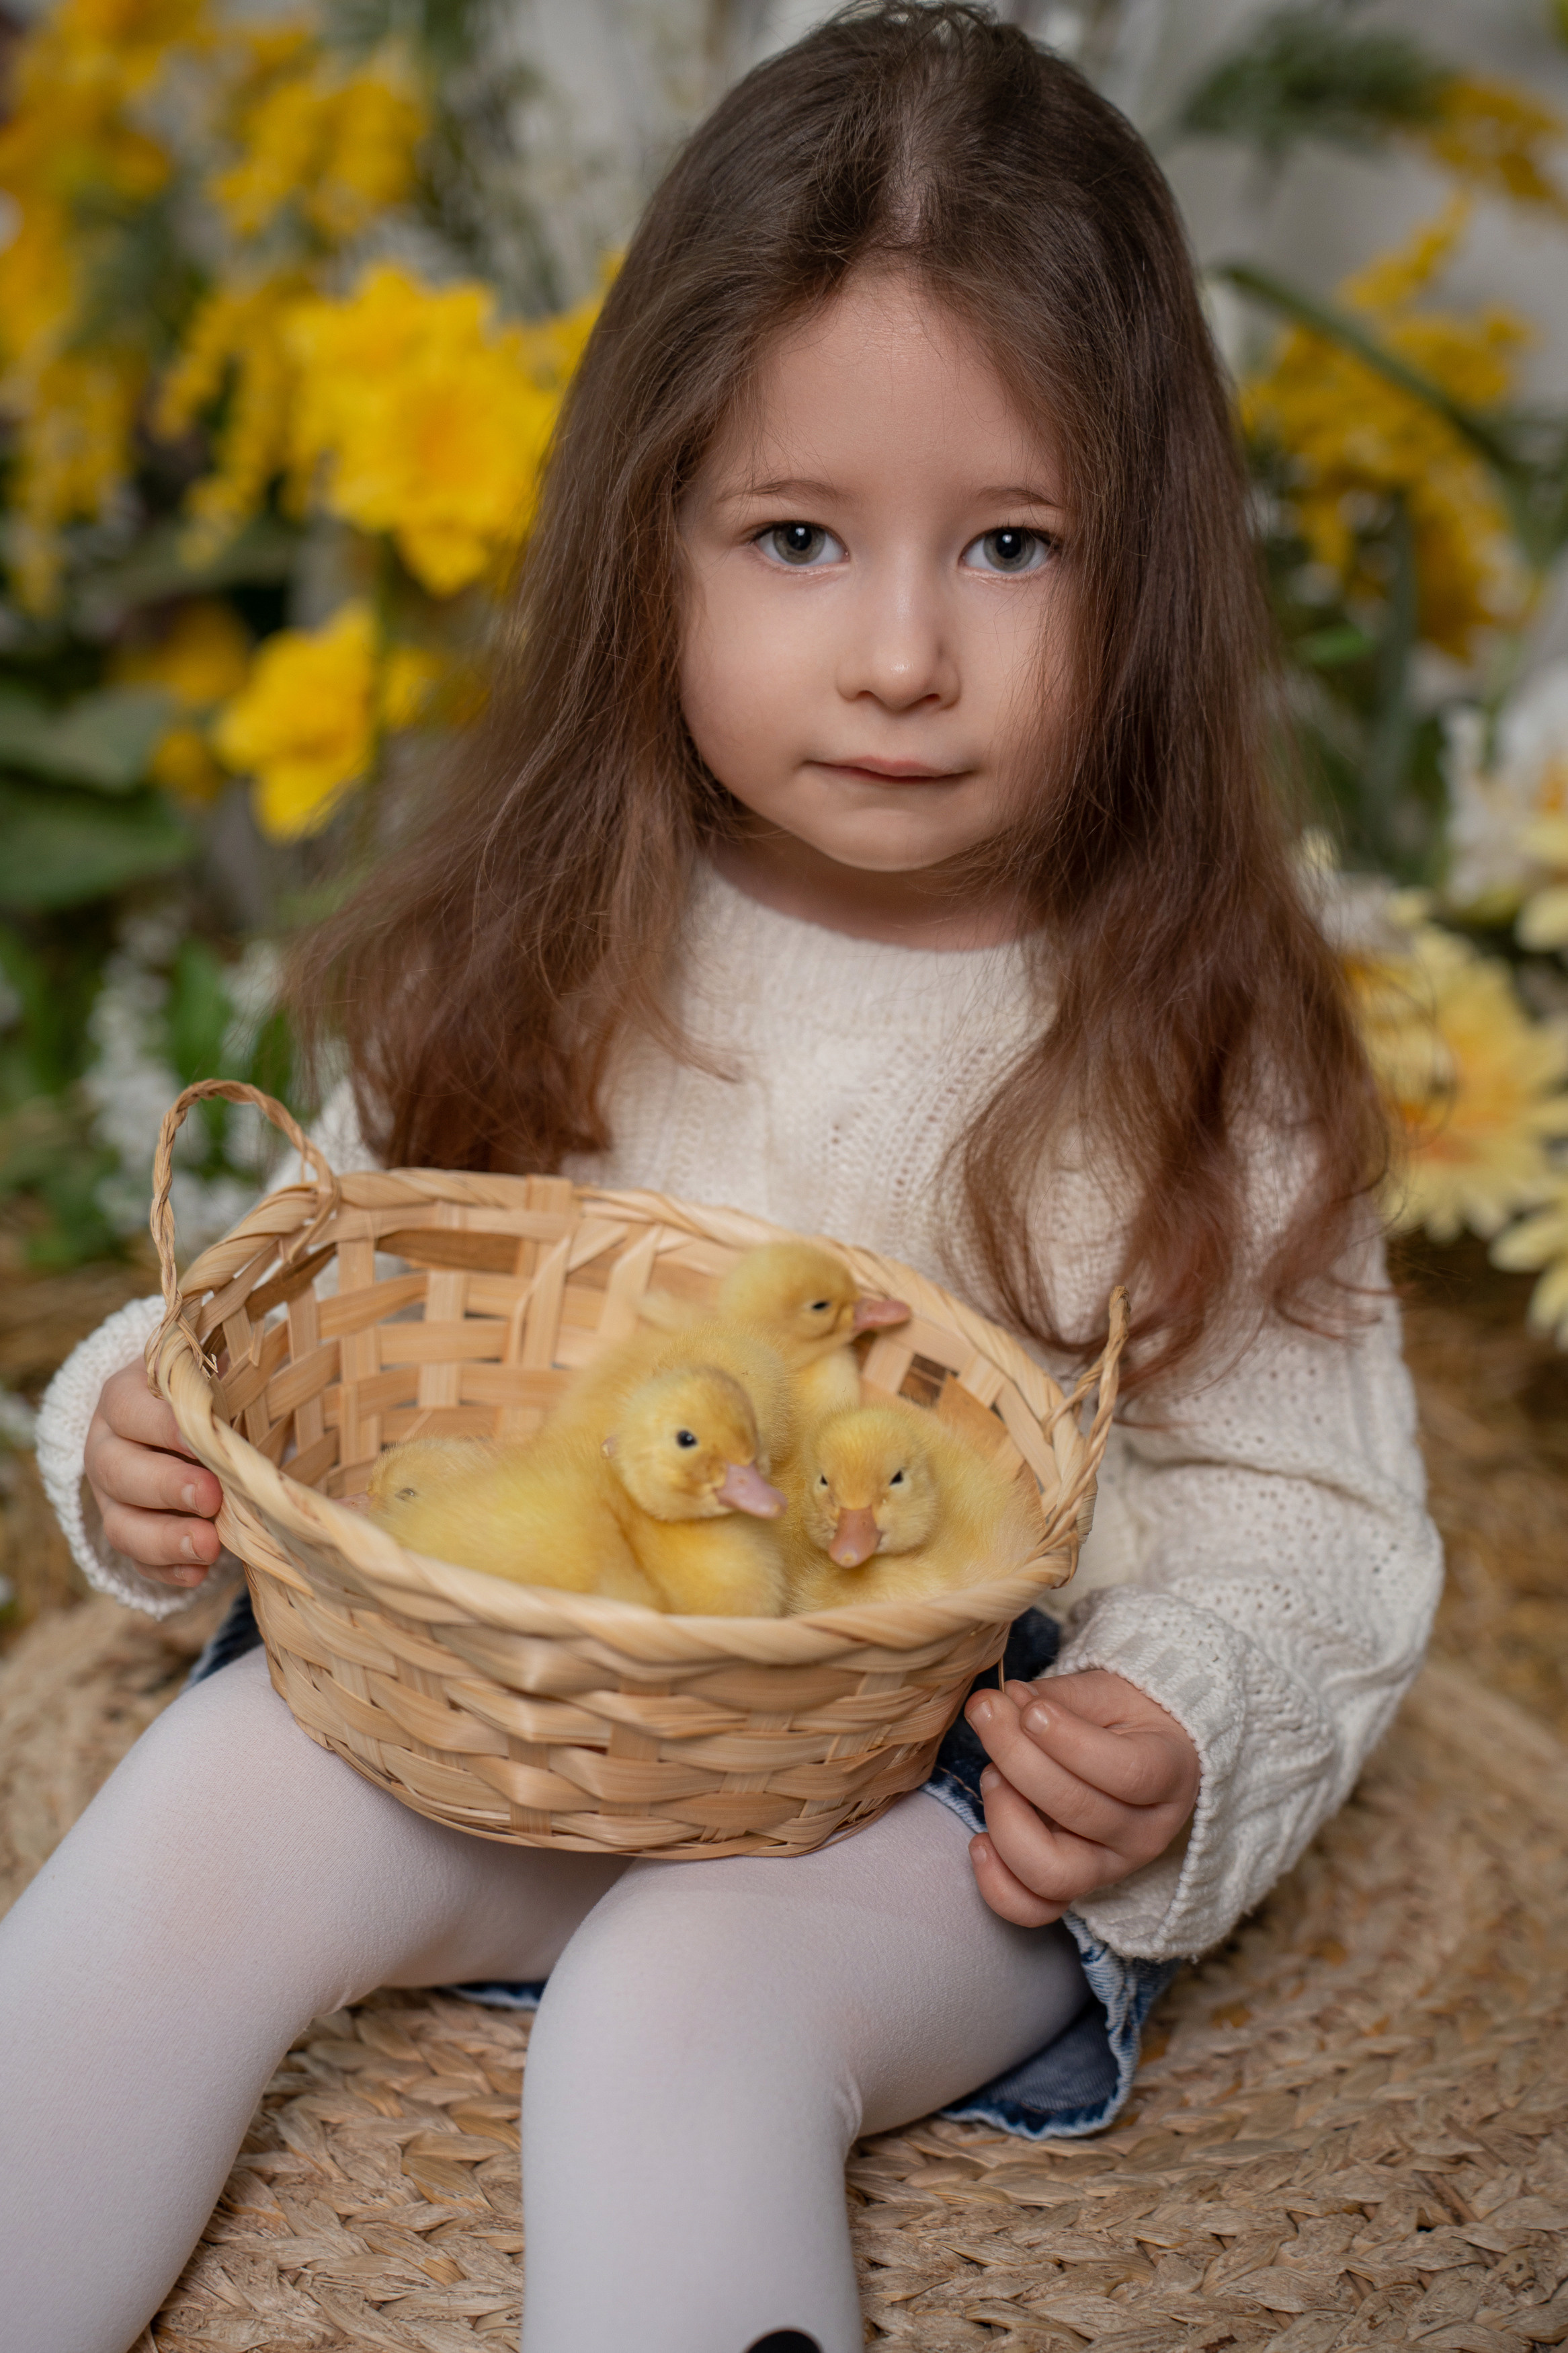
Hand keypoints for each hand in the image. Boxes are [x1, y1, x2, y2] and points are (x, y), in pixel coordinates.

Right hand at [83, 1362, 223, 1586]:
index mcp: (124, 1399)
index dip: (162, 1426)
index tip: (200, 1437)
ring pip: (121, 1525)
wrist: (189, 1426)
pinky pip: (138, 1561)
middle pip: (118, 1471)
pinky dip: (168, 1570)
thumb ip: (229, 1380)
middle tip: (211, 1496)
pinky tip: (199, 1573)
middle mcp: (108, 1448)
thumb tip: (267, 1385)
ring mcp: (113, 1498)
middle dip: (166, 1487)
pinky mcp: (129, 1534)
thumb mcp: (214, 1377)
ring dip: (165, 1539)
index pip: (129, 1409)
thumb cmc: (209, 1393)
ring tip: (208, 1546)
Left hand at [963, 1668, 1199, 1926]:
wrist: (1139, 1756)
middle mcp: (1145, 1834)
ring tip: (992, 1774)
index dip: (1069, 1741)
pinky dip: (998, 1885)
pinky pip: (1035, 1909)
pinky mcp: (1074, 1888)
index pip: (1127, 1772)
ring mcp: (1110, 1869)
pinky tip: (979, 1840)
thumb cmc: (1123, 1719)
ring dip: (1006, 1817)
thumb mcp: (1106, 1692)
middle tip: (989, 1713)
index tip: (1031, 1709)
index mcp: (1170, 1776)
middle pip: (1079, 1811)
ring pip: (1053, 1869)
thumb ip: (1059, 1697)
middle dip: (1018, 1757)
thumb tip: (1005, 1701)